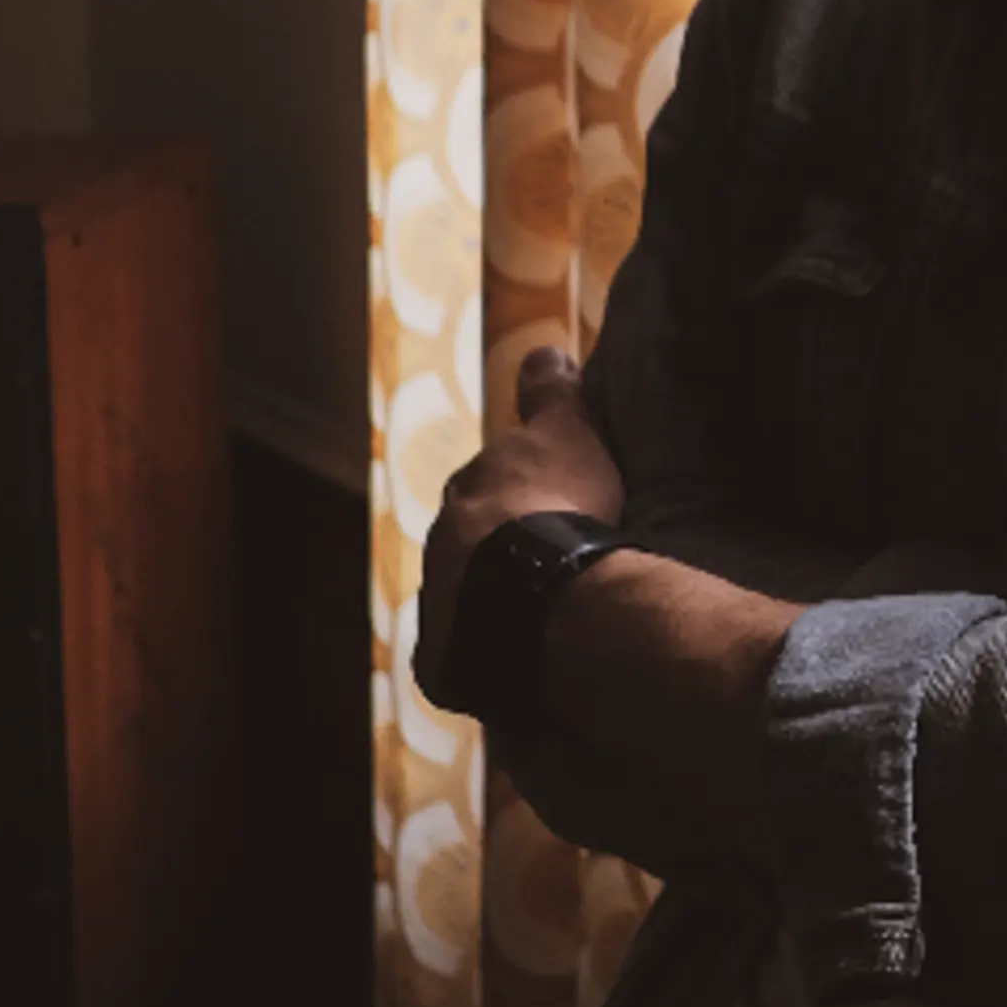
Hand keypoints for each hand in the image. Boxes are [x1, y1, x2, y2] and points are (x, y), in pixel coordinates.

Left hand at [411, 347, 627, 709]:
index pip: (489, 480)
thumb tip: (541, 349)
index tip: (546, 495)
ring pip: (463, 592)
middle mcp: (441, 541)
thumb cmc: (559, 502)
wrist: (533, 593)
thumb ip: (552, 394)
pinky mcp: (441, 657)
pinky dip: (485, 648)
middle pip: (468, 537)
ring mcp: (437, 602)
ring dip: (489, 595)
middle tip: (540, 553)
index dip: (518, 486)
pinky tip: (517, 656)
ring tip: (537, 609)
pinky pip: (465, 649)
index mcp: (470, 487)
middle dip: (494, 542)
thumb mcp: (569, 432)